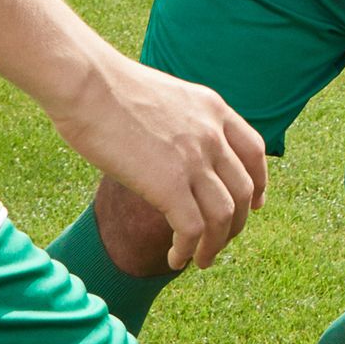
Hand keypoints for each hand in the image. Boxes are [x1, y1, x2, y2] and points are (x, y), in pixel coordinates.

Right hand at [53, 51, 266, 265]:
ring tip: (200, 261)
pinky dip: (188, 250)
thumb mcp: (162, 97)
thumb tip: (170, 147)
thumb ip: (178, 121)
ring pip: (225, 217)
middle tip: (220, 241)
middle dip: (237, 223)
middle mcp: (212, 134)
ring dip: (215, 246)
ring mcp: (195, 159)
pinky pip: (193, 230)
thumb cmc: (104, 86)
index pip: (254, 151)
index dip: (260, 182)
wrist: (84, 82)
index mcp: (212, 108)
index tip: (256, 204)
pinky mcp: (170, 184)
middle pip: (244, 190)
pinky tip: (174, 259)